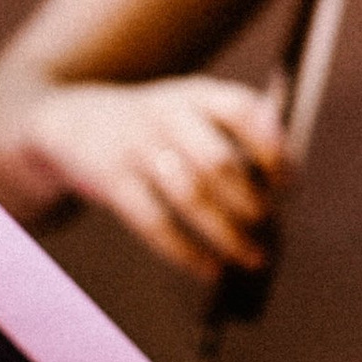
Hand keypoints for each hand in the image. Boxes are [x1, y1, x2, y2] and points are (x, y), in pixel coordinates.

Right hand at [24, 76, 290, 291]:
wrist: (73, 120)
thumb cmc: (156, 125)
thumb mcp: (192, 108)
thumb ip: (237, 136)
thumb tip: (285, 187)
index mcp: (196, 93)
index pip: (241, 110)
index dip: (270, 146)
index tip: (289, 182)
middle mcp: (167, 114)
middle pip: (217, 160)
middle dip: (250, 199)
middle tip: (269, 225)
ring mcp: (137, 147)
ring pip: (189, 196)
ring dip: (227, 232)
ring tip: (253, 256)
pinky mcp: (112, 180)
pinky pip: (154, 222)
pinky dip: (188, 252)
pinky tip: (211, 269)